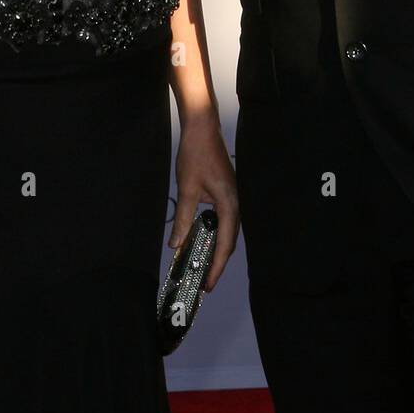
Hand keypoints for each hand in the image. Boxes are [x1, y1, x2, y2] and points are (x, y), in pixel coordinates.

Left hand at [171, 113, 239, 290]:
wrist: (202, 127)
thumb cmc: (195, 155)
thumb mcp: (187, 189)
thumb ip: (184, 219)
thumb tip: (176, 246)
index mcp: (230, 204)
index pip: (225, 244)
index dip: (216, 266)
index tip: (207, 285)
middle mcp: (236, 203)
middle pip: (229, 240)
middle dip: (217, 262)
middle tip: (204, 282)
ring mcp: (234, 197)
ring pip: (227, 230)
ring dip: (216, 248)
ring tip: (203, 265)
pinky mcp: (227, 192)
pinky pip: (224, 219)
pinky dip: (215, 233)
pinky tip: (203, 239)